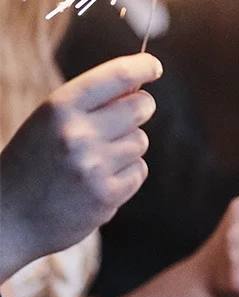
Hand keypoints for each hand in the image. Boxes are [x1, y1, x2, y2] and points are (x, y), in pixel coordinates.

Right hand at [0, 54, 161, 278]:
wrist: (8, 218)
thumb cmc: (33, 164)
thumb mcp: (48, 123)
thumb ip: (89, 104)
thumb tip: (138, 87)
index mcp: (58, 108)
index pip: (114, 77)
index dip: (141, 68)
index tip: (154, 66)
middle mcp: (77, 134)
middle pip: (140, 107)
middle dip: (140, 108)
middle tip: (130, 115)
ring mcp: (94, 166)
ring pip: (140, 141)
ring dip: (127, 147)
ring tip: (95, 160)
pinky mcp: (107, 195)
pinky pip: (139, 171)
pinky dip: (126, 175)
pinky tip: (98, 181)